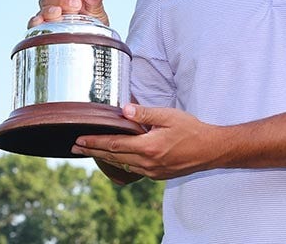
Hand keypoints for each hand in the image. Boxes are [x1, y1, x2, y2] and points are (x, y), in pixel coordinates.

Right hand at [25, 0, 108, 26]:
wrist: (95, 41)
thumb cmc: (93, 21)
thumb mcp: (97, 7)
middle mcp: (53, 3)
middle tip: (75, 4)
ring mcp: (48, 17)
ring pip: (41, 10)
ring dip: (49, 11)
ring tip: (60, 13)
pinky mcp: (44, 30)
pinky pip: (36, 26)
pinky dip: (37, 23)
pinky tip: (41, 22)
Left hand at [72, 104, 222, 179]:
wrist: (210, 149)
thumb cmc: (191, 129)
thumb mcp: (168, 116)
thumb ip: (144, 113)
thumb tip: (123, 110)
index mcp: (148, 147)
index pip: (114, 144)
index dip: (94, 142)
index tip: (79, 139)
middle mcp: (147, 162)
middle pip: (113, 157)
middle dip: (93, 151)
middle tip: (75, 146)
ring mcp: (152, 171)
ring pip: (122, 165)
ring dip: (104, 158)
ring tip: (91, 151)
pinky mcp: (157, 175)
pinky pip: (133, 170)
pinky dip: (121, 163)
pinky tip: (116, 158)